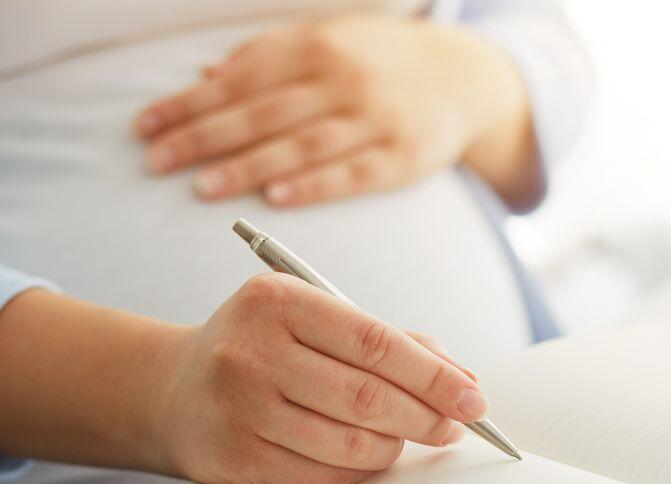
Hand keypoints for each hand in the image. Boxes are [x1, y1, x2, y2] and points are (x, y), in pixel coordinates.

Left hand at [134, 15, 536, 207]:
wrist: (467, 78)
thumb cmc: (384, 61)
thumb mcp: (329, 40)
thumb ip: (269, 57)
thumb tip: (208, 76)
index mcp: (317, 46)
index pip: (240, 78)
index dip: (191, 103)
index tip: (147, 127)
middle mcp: (343, 80)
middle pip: (262, 112)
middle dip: (204, 136)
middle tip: (158, 161)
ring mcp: (375, 120)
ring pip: (300, 145)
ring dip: (248, 166)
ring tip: (202, 186)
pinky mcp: (401, 159)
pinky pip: (351, 175)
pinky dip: (313, 186)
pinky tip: (277, 199)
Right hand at [152, 273, 486, 483]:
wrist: (172, 389)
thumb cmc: (262, 348)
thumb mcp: (313, 319)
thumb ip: (387, 340)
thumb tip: (461, 376)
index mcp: (279, 302)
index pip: (376, 342)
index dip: (434, 375)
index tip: (472, 396)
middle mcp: (252, 352)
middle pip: (367, 397)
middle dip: (426, 417)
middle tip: (455, 425)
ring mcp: (240, 409)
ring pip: (350, 444)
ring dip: (394, 448)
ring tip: (407, 438)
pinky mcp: (237, 460)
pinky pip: (322, 477)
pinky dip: (358, 472)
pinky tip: (366, 457)